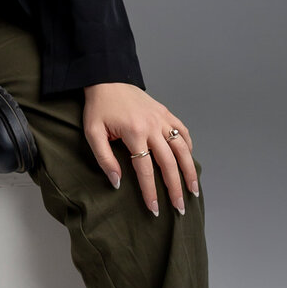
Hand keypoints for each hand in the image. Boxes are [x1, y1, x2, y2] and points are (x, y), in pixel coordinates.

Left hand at [81, 81, 198, 215]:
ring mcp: (162, 118)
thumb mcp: (93, 133)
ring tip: (193, 189)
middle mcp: (152, 126)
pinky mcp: (165, 112)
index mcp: (134, 132)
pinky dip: (188, 146)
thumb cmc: (98, 107)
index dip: (150, 191)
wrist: (107, 78)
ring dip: (189, 171)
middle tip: (179, 208)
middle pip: (169, 163)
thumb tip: (117, 182)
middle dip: (175, 188)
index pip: (145, 169)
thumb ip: (104, 158)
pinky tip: (189, 160)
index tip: (154, 209)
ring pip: (182, 149)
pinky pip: (182, 131)